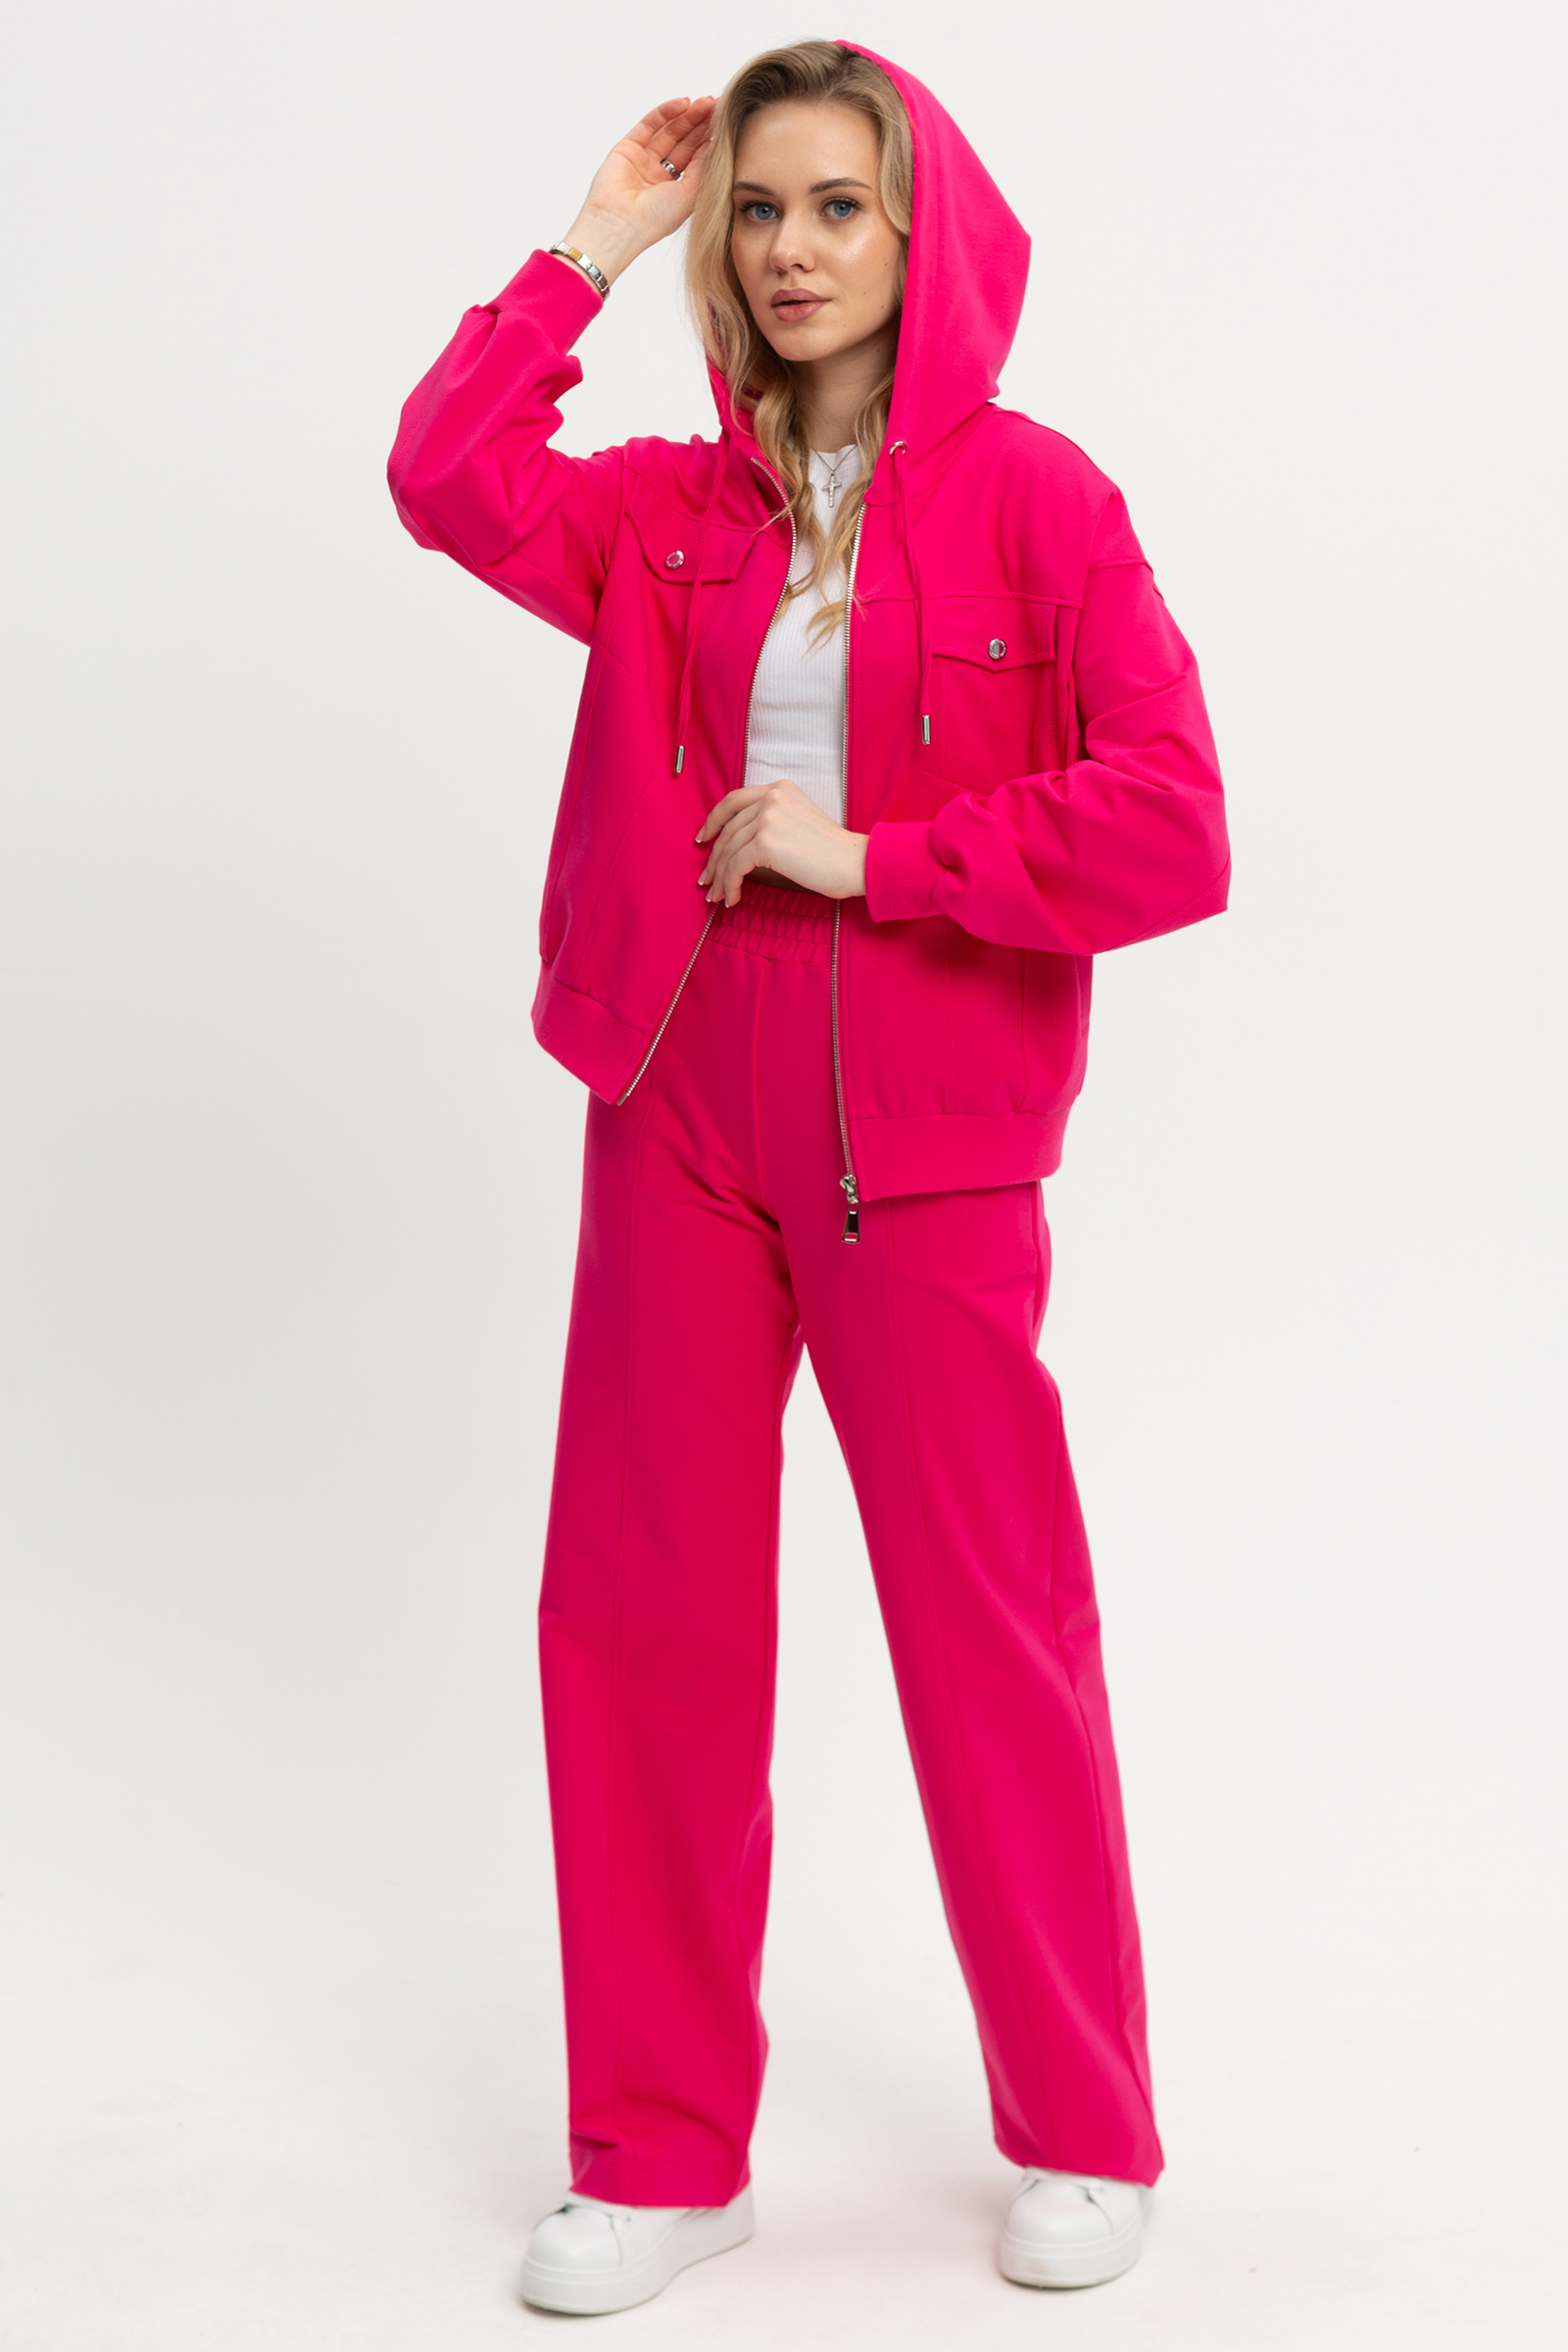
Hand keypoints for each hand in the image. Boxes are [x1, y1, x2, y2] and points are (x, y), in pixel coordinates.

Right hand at [560, 96, 715, 286]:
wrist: (620, 225)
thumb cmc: (656, 220)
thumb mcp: (690, 194)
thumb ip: (702, 167)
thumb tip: (715, 142)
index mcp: (677, 190)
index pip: (696, 158)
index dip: (710, 140)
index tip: (727, 122)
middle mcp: (660, 175)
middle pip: (684, 142)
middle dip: (701, 123)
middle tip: (717, 105)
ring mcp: (643, 160)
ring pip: (669, 131)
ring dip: (687, 115)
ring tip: (705, 102)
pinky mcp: (627, 148)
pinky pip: (649, 125)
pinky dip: (665, 112)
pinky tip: (683, 103)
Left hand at [696, 781, 868, 904]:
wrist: (854, 864)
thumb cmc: (831, 852)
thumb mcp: (799, 821)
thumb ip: (770, 821)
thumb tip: (735, 845)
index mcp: (779, 789)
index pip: (733, 800)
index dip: (713, 821)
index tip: (703, 840)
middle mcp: (771, 798)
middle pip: (728, 830)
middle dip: (714, 859)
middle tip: (707, 881)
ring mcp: (768, 818)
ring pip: (729, 851)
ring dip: (720, 878)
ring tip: (717, 896)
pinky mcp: (766, 843)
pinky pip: (736, 867)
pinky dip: (730, 886)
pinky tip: (733, 899)